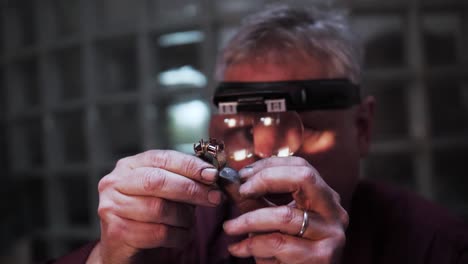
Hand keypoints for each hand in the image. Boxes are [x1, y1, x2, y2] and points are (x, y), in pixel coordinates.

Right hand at [89, 150, 222, 263]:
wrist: (122, 249)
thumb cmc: (147, 217)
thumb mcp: (163, 193)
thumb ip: (182, 180)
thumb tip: (212, 176)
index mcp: (129, 166)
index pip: (162, 158)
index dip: (189, 165)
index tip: (212, 174)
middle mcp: (115, 183)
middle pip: (158, 181)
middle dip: (191, 189)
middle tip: (214, 198)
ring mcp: (111, 207)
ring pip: (159, 208)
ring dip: (184, 217)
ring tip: (190, 222)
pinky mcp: (116, 232)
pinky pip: (158, 233)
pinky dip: (178, 235)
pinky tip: (182, 236)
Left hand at [223, 157, 348, 263]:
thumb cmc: (287, 253)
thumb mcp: (273, 222)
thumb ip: (256, 201)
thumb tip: (230, 181)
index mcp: (325, 198)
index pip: (301, 166)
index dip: (270, 166)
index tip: (243, 175)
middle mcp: (334, 212)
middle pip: (303, 178)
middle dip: (266, 179)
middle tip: (241, 191)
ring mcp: (331, 235)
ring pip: (284, 215)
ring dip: (249, 220)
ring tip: (230, 227)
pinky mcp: (321, 258)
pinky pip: (278, 244)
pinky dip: (251, 245)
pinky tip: (238, 248)